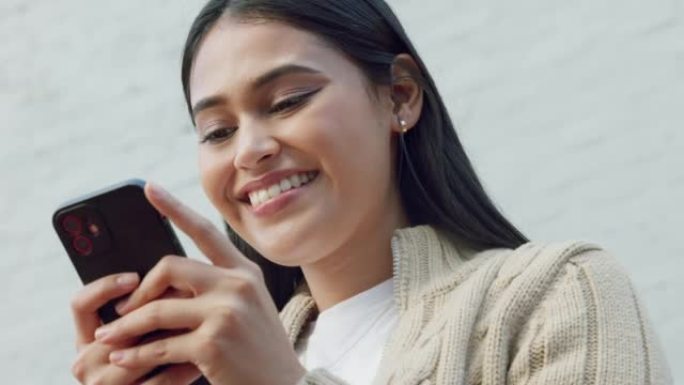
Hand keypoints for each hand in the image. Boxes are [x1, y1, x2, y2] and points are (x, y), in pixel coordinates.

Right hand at [71, 272, 200, 383]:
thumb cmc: (153, 362)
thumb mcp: (140, 333)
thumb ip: (142, 308)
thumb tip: (170, 267)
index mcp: (87, 339)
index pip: (81, 304)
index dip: (105, 287)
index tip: (134, 277)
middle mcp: (85, 362)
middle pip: (118, 327)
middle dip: (155, 310)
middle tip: (187, 294)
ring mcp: (101, 384)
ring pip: (139, 353)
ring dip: (174, 336)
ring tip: (201, 319)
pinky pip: (158, 382)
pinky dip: (183, 367)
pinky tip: (203, 354)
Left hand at [91, 182, 305, 384]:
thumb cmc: (260, 349)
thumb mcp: (248, 307)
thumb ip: (217, 287)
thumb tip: (165, 280)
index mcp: (244, 272)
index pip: (205, 231)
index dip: (174, 208)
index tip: (149, 189)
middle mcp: (237, 285)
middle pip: (169, 267)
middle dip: (139, 290)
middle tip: (121, 310)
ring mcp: (226, 313)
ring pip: (157, 310)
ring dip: (125, 328)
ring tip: (107, 339)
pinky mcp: (213, 344)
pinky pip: (159, 346)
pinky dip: (135, 357)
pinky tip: (123, 361)